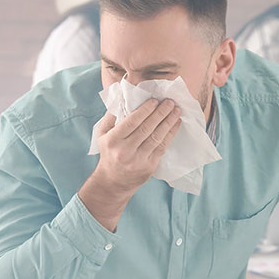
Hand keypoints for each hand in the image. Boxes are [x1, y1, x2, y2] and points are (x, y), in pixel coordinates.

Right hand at [79, 99, 182, 230]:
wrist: (113, 182)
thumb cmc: (109, 152)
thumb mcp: (102, 134)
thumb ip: (112, 116)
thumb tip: (124, 97)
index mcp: (113, 140)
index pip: (131, 122)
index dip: (145, 110)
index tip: (155, 100)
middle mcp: (125, 151)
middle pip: (146, 128)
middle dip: (160, 113)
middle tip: (170, 102)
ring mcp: (138, 160)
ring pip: (156, 137)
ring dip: (168, 122)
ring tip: (176, 110)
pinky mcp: (149, 166)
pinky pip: (162, 147)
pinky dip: (170, 134)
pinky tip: (176, 124)